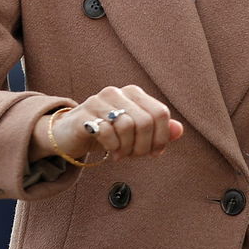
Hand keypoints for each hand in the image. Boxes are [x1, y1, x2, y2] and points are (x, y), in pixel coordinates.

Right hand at [32, 85, 183, 162]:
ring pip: (127, 126)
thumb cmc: (107, 133)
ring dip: (127, 148)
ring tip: (121, 154)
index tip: (153, 152)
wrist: (69, 135)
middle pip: (146, 121)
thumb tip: (179, 130)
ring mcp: (98, 101)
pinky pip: (107, 132)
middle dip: (144, 146)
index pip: (160, 113)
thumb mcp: (135, 133)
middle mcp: (117, 92)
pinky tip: (111, 152)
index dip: (161, 137)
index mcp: (134, 93)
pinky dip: (113, 147)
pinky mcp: (83, 115)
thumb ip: (158, 130)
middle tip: (134, 156)